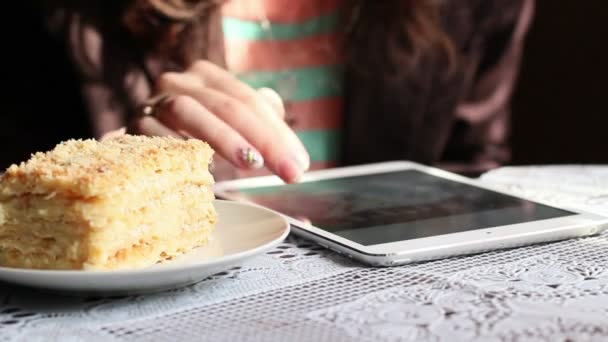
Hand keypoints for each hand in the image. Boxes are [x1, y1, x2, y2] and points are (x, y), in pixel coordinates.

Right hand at [130, 61, 309, 182]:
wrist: (143, 150)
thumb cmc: (196, 140)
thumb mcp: (232, 129)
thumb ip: (263, 134)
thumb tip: (299, 175)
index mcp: (208, 77)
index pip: (249, 99)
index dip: (278, 132)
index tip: (300, 164)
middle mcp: (180, 82)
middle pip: (227, 104)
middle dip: (263, 139)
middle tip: (287, 172)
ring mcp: (154, 102)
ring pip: (190, 111)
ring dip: (223, 137)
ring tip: (251, 163)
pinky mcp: (135, 127)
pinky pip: (157, 134)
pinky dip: (182, 148)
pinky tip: (204, 167)